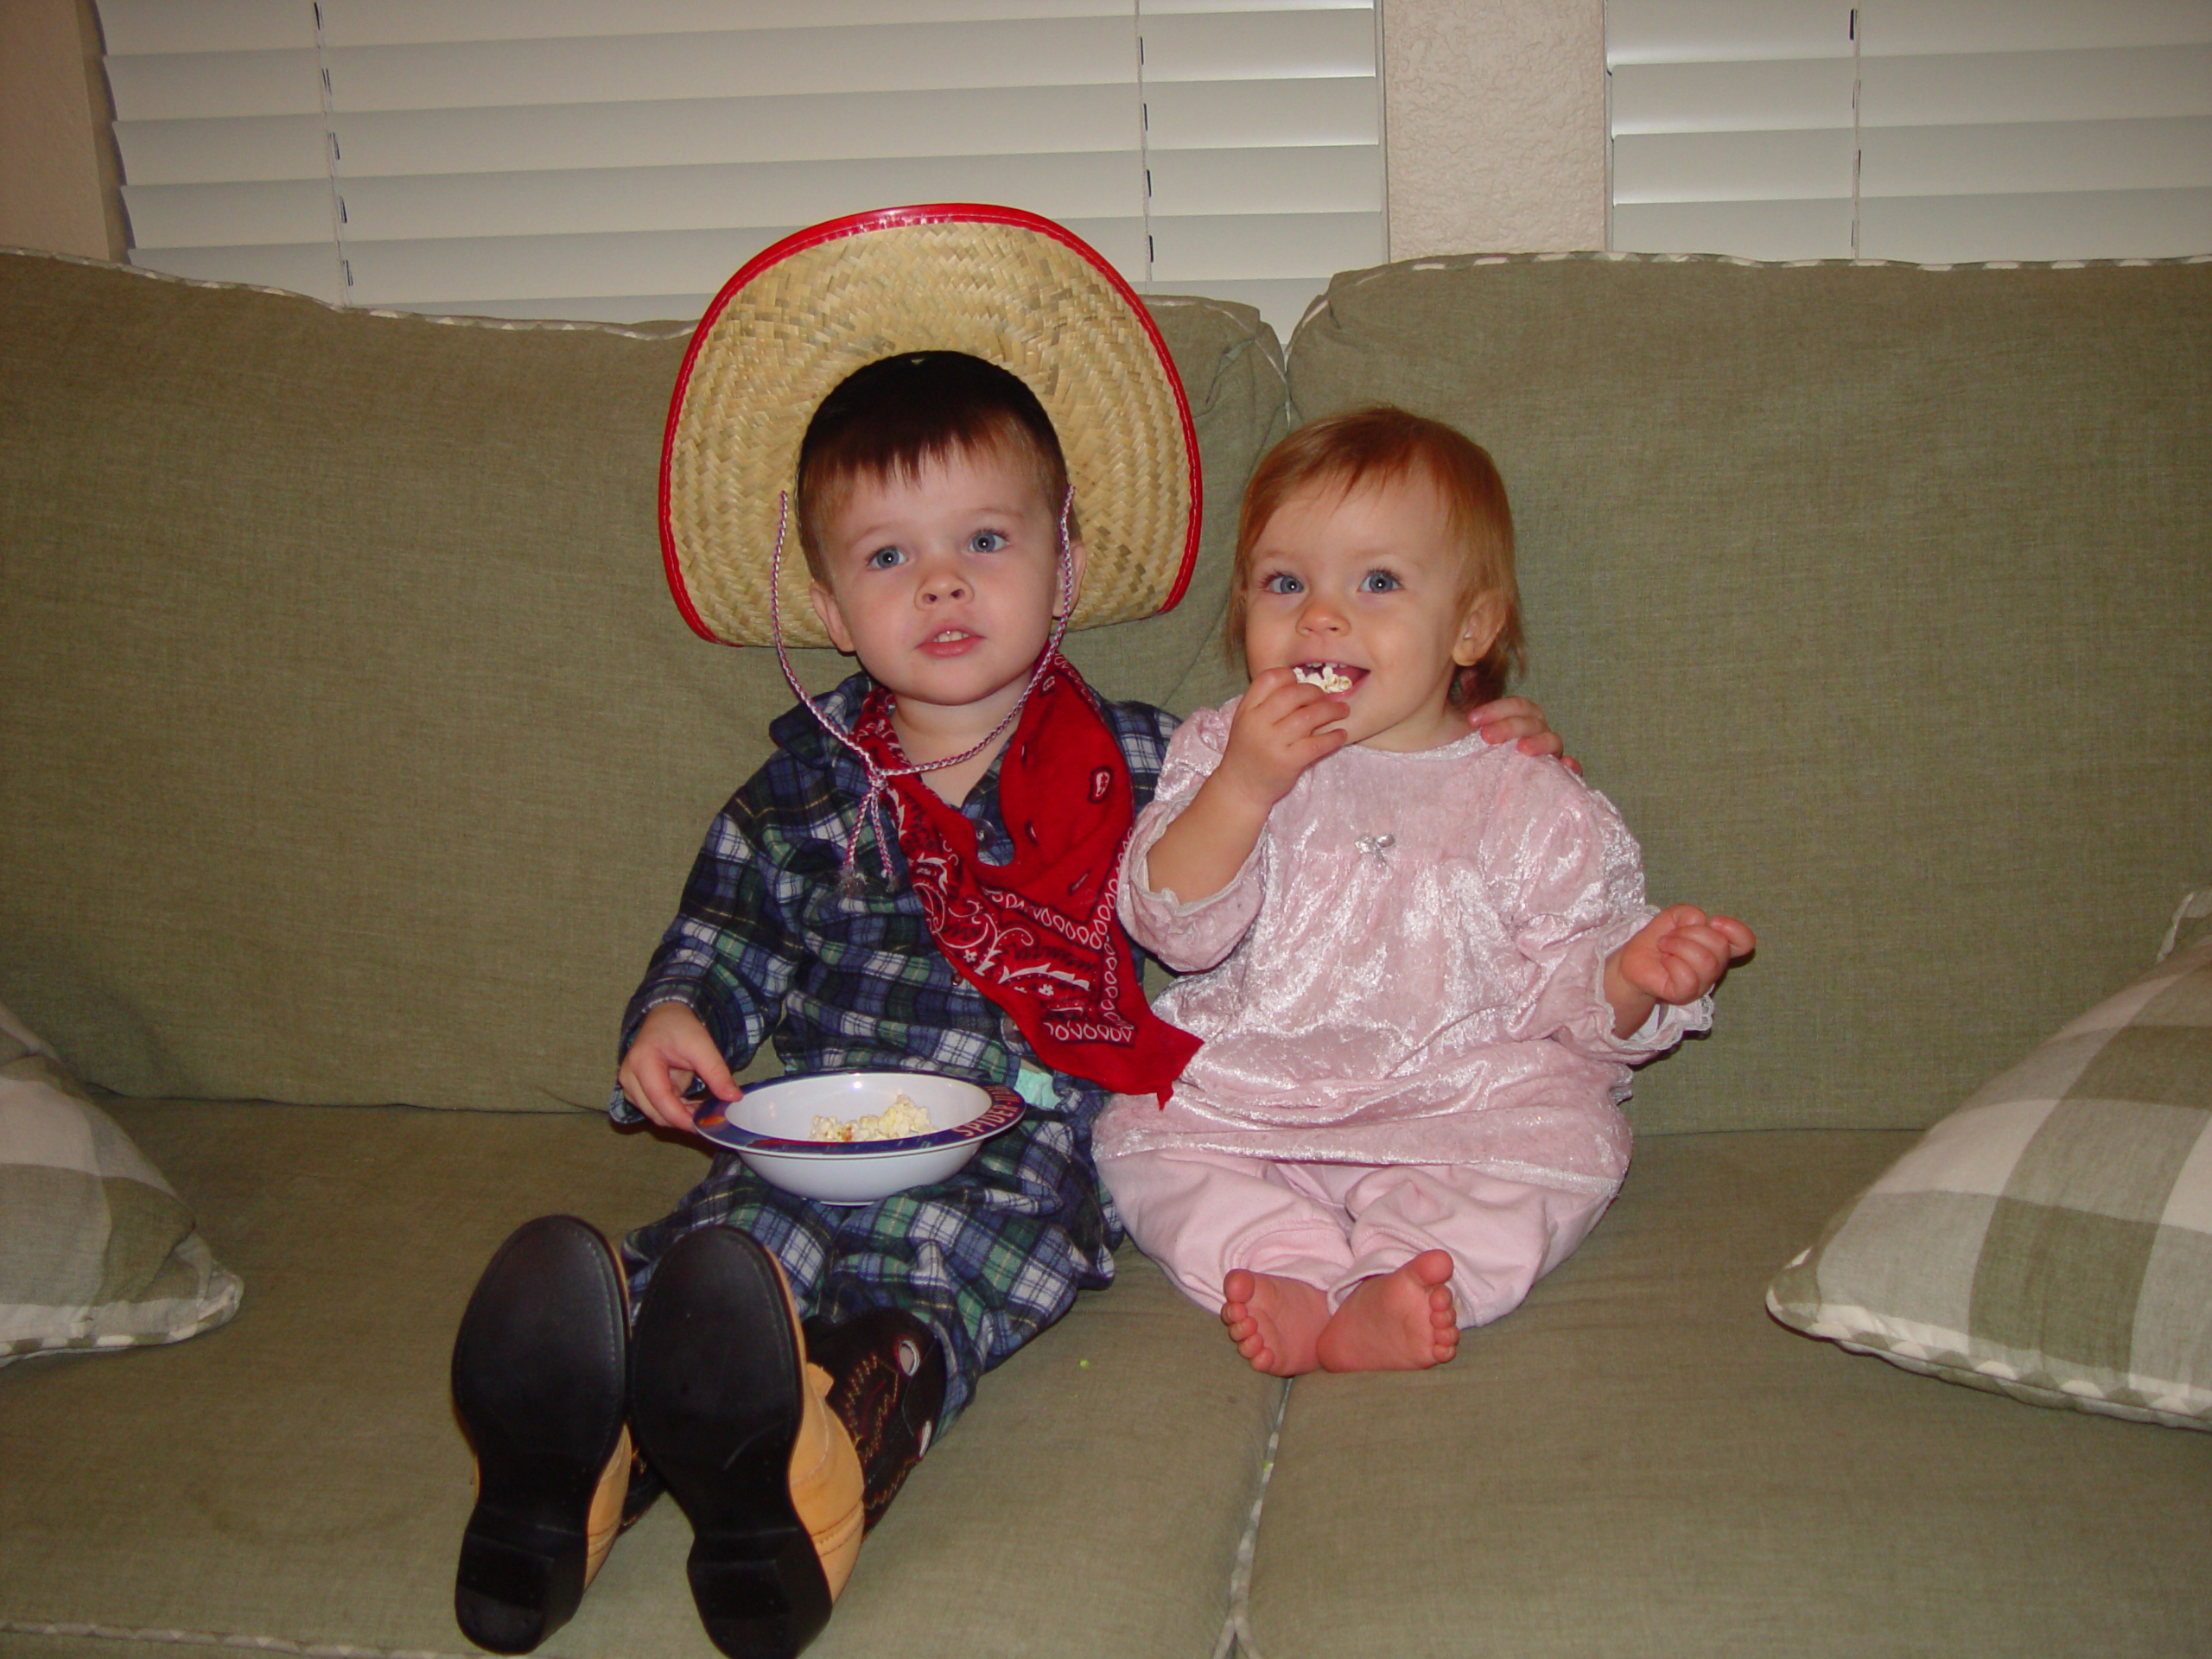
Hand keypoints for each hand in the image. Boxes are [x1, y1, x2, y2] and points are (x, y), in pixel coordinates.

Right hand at [617, 1002, 740, 1132]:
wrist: (665, 1017)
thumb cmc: (680, 1028)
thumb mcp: (702, 1046)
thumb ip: (717, 1072)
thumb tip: (734, 1098)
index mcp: (642, 1062)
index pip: (660, 1099)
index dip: (681, 1117)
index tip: (704, 1126)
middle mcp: (630, 1077)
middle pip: (655, 1112)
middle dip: (683, 1119)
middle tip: (710, 1119)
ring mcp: (630, 1085)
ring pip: (655, 1114)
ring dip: (680, 1117)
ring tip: (705, 1110)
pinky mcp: (637, 1091)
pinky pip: (656, 1109)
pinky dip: (676, 1111)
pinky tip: (694, 1106)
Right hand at [1216, 667, 1350, 812]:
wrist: (1241, 786)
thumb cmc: (1248, 750)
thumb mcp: (1247, 721)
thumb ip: (1267, 703)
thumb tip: (1305, 688)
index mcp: (1247, 709)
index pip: (1269, 679)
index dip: (1290, 677)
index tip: (1301, 684)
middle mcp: (1258, 723)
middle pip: (1293, 694)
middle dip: (1315, 693)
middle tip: (1325, 698)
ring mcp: (1273, 743)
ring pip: (1308, 717)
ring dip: (1331, 711)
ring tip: (1342, 711)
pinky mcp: (1288, 762)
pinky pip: (1317, 744)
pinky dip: (1333, 737)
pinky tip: (1341, 734)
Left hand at [1468, 695, 1578, 775]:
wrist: (1466, 786)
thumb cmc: (1468, 753)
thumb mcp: (1462, 729)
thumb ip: (1470, 699)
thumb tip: (1467, 677)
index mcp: (1520, 719)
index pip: (1517, 706)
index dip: (1497, 709)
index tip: (1472, 719)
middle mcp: (1536, 734)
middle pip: (1532, 722)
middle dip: (1510, 726)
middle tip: (1486, 736)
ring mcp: (1547, 755)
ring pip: (1553, 741)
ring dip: (1540, 742)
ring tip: (1522, 748)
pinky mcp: (1554, 778)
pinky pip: (1568, 771)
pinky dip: (1572, 766)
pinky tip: (1567, 765)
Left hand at [1611, 905, 1756, 1013]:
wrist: (1634, 960)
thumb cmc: (1659, 939)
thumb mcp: (1674, 917)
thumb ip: (1691, 913)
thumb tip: (1702, 922)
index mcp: (1717, 946)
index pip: (1745, 942)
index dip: (1735, 930)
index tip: (1714, 922)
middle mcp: (1715, 966)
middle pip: (1721, 945)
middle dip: (1691, 932)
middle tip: (1672, 936)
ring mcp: (1702, 983)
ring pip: (1706, 960)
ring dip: (1679, 945)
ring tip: (1665, 946)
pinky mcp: (1685, 994)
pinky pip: (1688, 977)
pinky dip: (1672, 962)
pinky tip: (1664, 960)